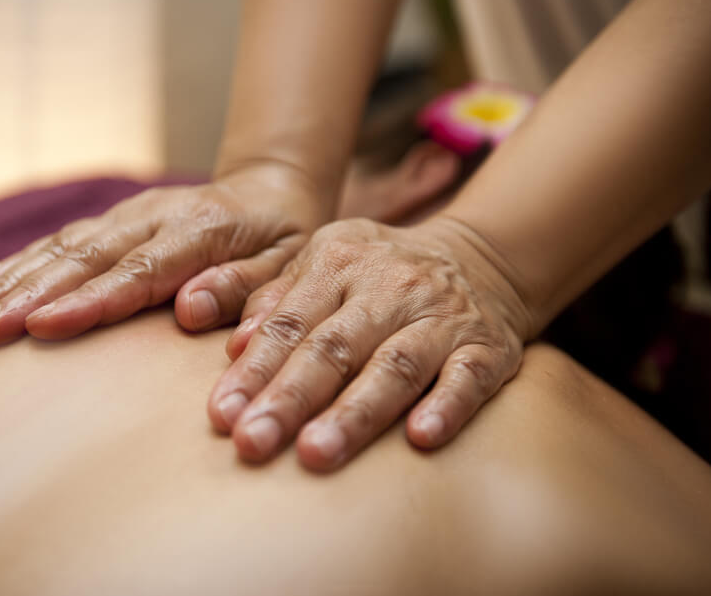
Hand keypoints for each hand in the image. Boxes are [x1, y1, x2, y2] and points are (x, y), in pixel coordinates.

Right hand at [0, 164, 328, 344]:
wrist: (270, 190)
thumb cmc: (283, 241)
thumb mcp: (286, 266)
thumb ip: (243, 287)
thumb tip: (188, 309)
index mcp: (199, 233)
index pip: (136, 273)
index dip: (88, 301)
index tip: (40, 327)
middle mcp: (154, 218)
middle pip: (83, 258)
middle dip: (26, 295)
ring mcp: (129, 215)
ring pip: (61, 247)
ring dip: (10, 282)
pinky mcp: (115, 218)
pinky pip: (61, 239)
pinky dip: (20, 260)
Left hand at [207, 216, 534, 470]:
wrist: (479, 257)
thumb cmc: (378, 272)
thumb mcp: (323, 262)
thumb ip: (273, 297)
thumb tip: (233, 346)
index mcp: (338, 264)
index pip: (289, 323)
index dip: (254, 370)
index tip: (223, 414)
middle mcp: (389, 288)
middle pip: (334, 348)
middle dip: (290, 398)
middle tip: (253, 442)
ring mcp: (441, 318)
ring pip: (395, 366)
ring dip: (355, 412)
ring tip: (316, 453)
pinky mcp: (488, 348)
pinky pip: (470, 377)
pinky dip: (447, 406)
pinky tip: (421, 438)